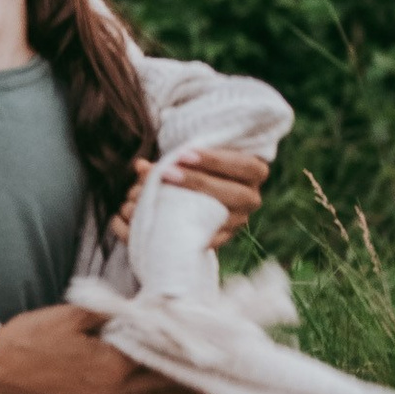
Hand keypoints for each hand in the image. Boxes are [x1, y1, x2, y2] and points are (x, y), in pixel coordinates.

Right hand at [0, 303, 196, 393]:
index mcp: (111, 361)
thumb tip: (140, 308)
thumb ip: (109, 313)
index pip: (158, 360)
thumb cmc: (32, 336)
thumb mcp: (72, 316)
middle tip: (219, 382)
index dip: (185, 358)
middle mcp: (111, 389)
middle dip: (189, 384)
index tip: (210, 357)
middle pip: (159, 386)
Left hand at [107, 146, 270, 252]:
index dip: (215, 160)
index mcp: (254, 171)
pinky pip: (210, 239)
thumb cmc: (200, 163)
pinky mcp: (223, 237)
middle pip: (235, 194)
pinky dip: (188, 231)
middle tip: (167, 173)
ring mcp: (239, 220)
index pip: (244, 165)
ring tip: (160, 195)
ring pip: (223, 218)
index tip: (183, 154)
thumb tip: (141, 168)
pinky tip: (167, 225)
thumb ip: (174, 158)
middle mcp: (251, 198)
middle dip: (199, 182)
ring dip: (190, 207)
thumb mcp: (194, 155)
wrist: (203, 188)